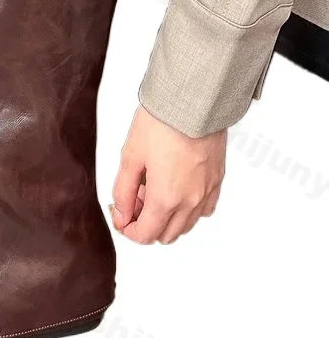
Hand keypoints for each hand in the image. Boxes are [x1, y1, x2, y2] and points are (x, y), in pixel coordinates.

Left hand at [111, 106, 225, 244]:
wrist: (193, 101)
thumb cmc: (161, 123)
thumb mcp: (130, 157)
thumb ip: (123, 192)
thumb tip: (121, 215)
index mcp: (166, 198)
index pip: (146, 235)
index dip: (128, 229)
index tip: (120, 214)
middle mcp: (191, 201)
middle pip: (166, 235)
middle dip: (146, 224)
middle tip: (134, 198)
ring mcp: (207, 192)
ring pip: (186, 225)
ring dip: (166, 217)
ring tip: (153, 189)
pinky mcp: (217, 180)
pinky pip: (203, 210)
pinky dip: (187, 209)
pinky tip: (175, 188)